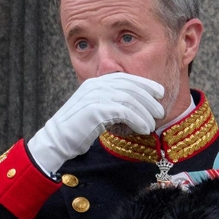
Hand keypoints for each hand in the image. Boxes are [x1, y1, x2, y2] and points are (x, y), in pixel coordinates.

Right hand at [27, 73, 164, 173]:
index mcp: (96, 82)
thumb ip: (112, 102)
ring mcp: (95, 96)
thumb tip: (137, 106)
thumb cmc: (80, 128)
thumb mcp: (98, 109)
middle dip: (149, 99)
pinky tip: (144, 129)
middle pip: (131, 87)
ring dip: (145, 113)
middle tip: (160, 111)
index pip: (126, 78)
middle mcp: (96, 85)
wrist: (57, 140)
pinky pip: (124, 112)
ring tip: (152, 124)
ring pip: (129, 100)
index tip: (160, 92)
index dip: (145, 84)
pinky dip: (137, 120)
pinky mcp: (96, 110)